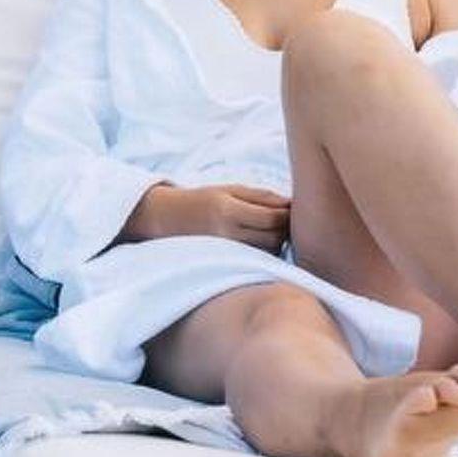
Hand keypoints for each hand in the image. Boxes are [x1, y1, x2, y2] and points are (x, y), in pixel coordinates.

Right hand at [127, 183, 289, 253]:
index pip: (274, 218)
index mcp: (227, 211)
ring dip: (274, 242)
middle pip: (275, 238)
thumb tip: (294, 205)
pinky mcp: (224, 265)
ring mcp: (224, 254)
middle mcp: (225, 236)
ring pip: (268, 253)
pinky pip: (256, 262)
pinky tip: (253, 244)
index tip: (289, 208)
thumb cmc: (201, 201)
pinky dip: (263, 253)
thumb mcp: (228, 190)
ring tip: (262, 230)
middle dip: (284, 229)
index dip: (288, 213)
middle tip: (278, 220)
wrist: (163, 220)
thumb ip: (262, 197)